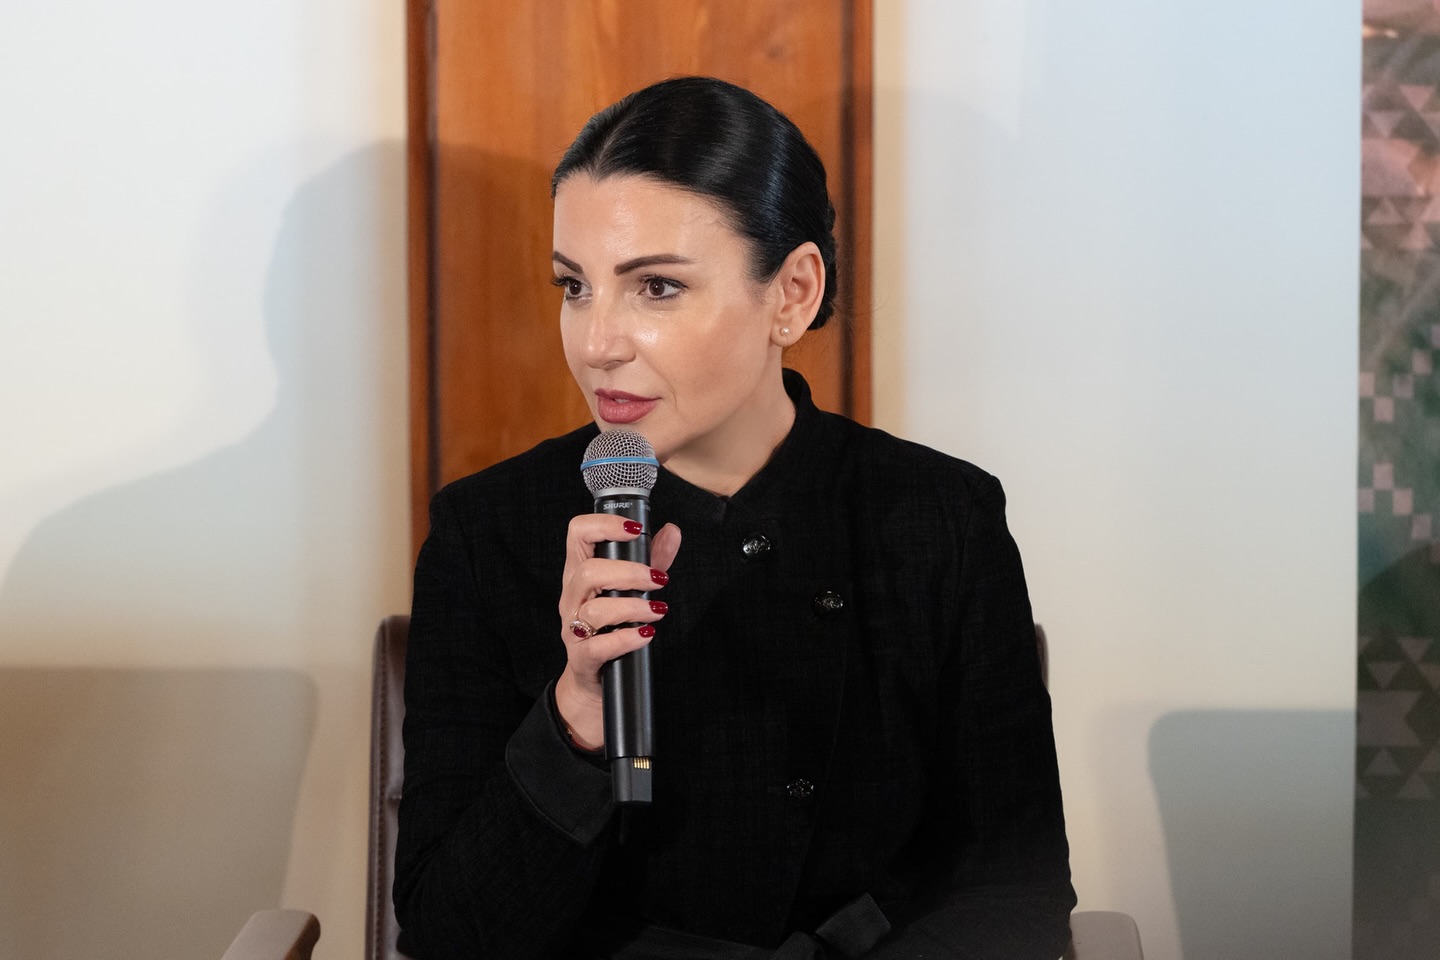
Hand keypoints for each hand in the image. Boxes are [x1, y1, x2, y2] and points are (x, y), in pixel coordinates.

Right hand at [554, 514, 680, 749]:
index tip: (635, 529)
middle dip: (628, 572)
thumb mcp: (631, 589)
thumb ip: (652, 560)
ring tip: (657, 611)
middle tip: (659, 580)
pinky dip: (625, 639)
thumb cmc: (611, 628)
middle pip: (587, 572)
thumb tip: (672, 531)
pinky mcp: (582, 658)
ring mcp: (573, 629)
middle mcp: (572, 597)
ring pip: (593, 610)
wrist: (594, 681)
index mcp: (580, 572)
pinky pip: (597, 647)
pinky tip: (645, 636)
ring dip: (632, 607)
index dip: (604, 524)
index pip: (578, 533)